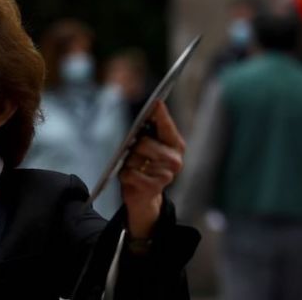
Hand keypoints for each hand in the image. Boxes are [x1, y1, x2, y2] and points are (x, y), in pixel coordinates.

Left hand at [119, 101, 184, 237]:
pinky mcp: (154, 187)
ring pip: (135, 158)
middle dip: (134, 147)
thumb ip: (150, 133)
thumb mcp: (149, 149)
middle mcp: (175, 160)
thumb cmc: (145, 167)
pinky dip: (125, 175)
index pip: (167, 126)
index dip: (160, 114)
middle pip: (145, 142)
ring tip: (133, 167)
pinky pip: (130, 173)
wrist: (144, 198)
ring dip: (129, 162)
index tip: (156, 103)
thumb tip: (147, 114)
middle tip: (133, 152)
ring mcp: (166, 175)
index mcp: (176, 146)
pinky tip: (130, 178)